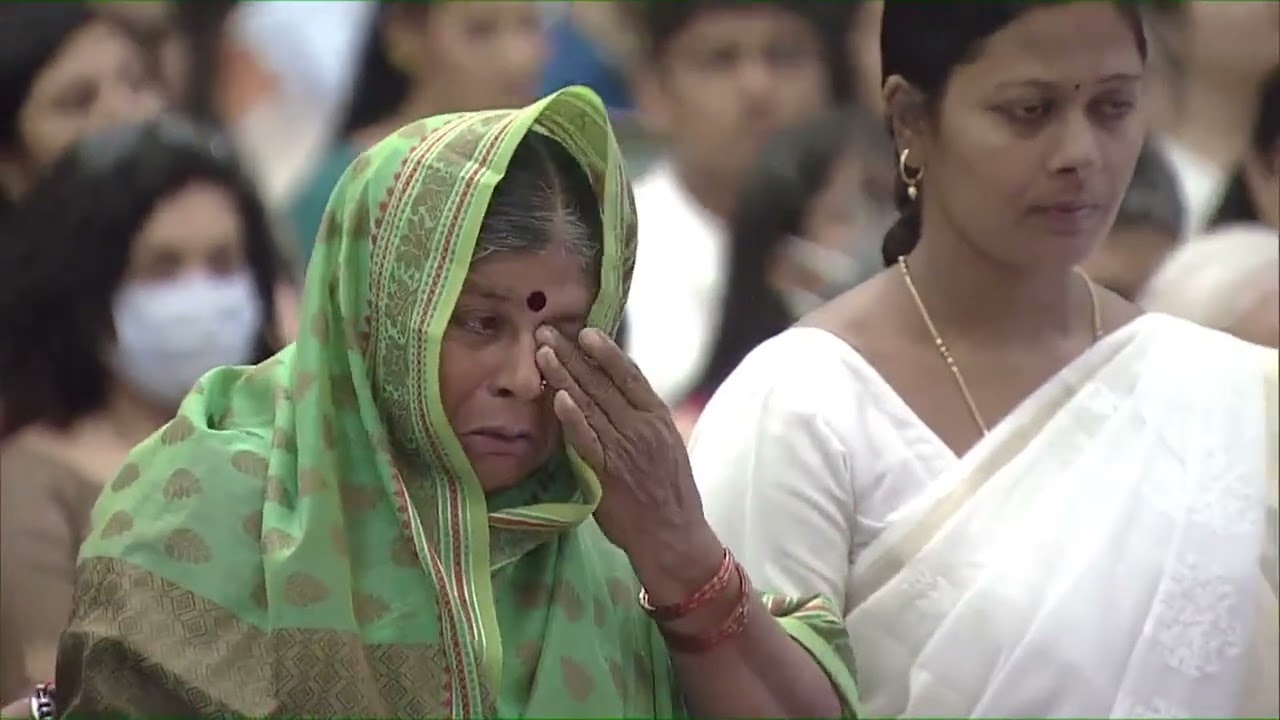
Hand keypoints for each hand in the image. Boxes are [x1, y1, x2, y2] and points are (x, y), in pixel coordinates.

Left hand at [534, 326, 722, 600]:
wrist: (674, 536)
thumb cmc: (669, 491)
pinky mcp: (606, 474)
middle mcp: (641, 428)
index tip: (584, 331)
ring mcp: (623, 450)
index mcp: (657, 418)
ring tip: (542, 351)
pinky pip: (586, 441)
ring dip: (564, 376)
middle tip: (546, 330)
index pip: (629, 375)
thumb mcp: (667, 444)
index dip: (606, 351)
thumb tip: (616, 390)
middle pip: (603, 383)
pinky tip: (558, 397)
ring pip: (590, 405)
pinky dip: (572, 418)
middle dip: (572, 354)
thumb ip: (642, 417)